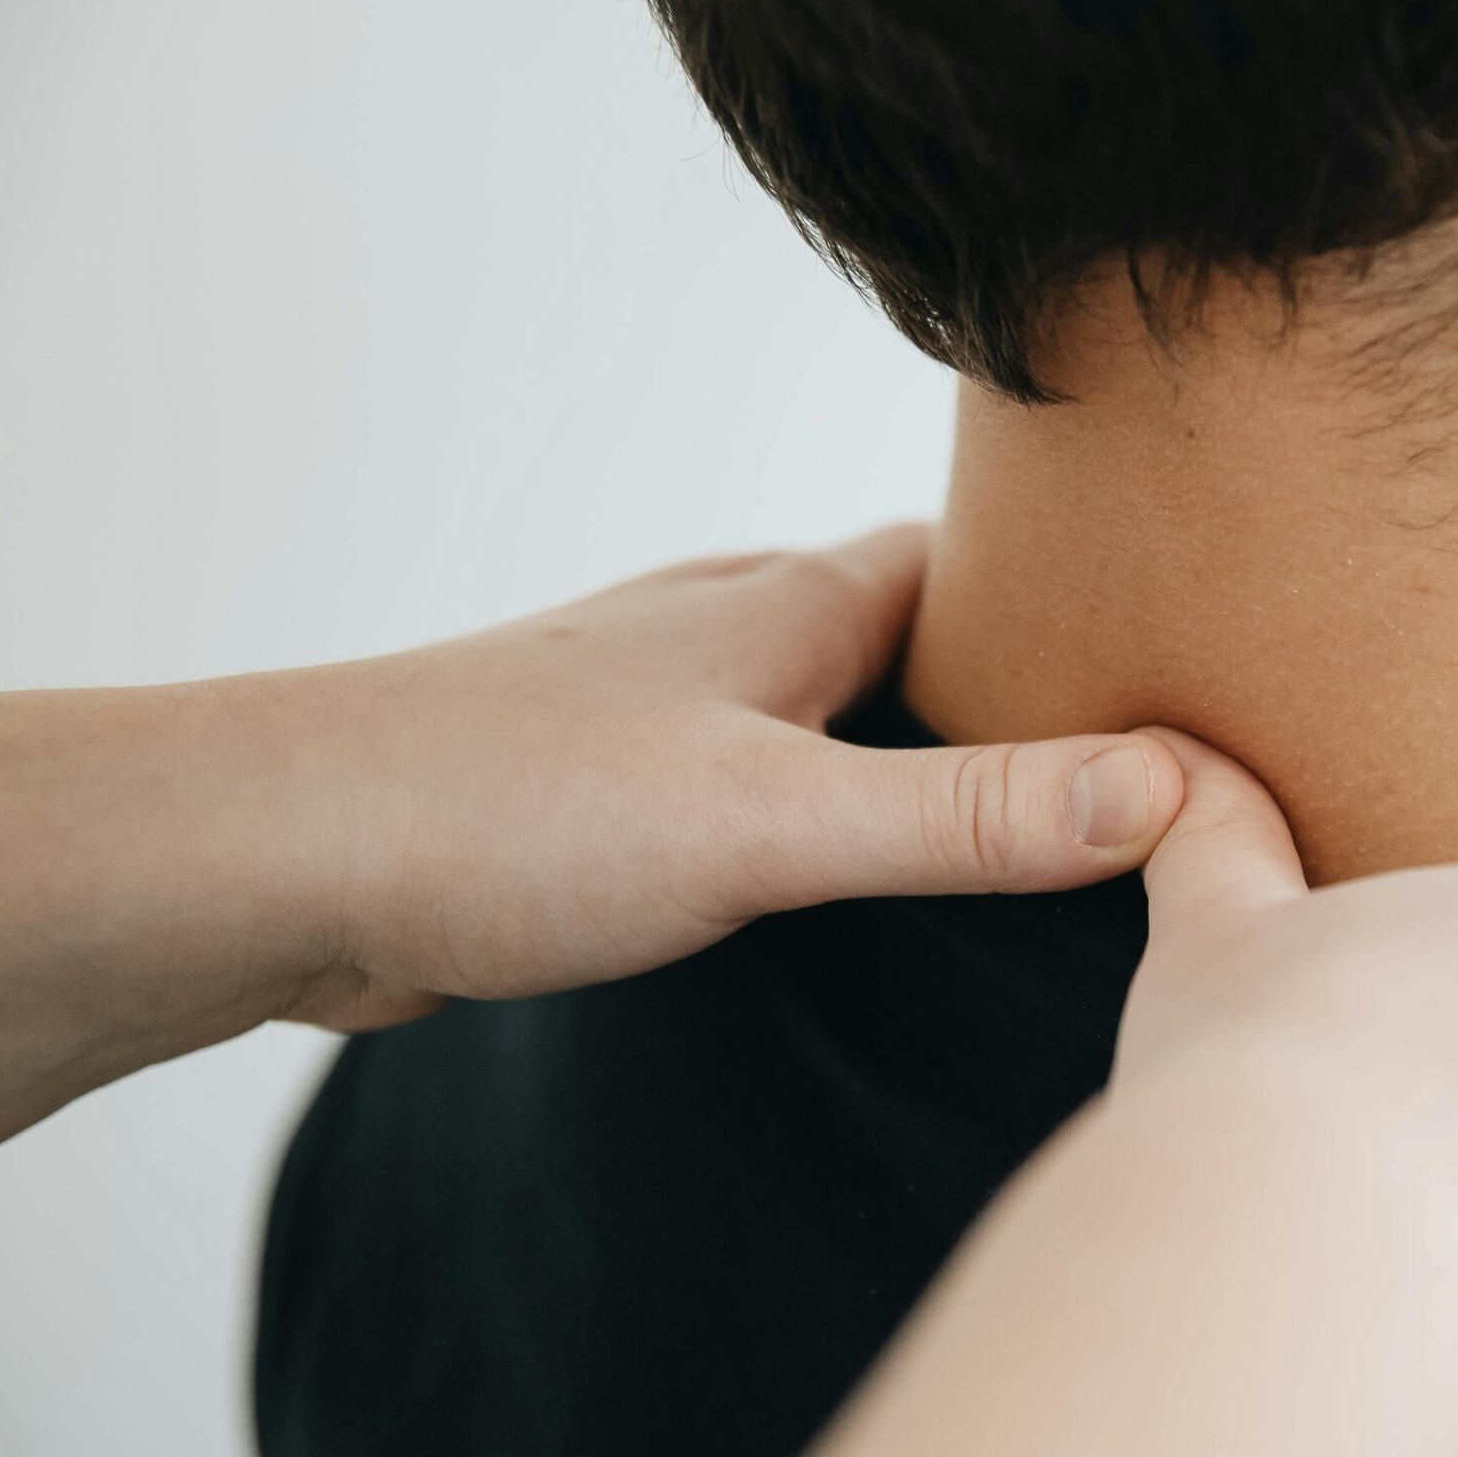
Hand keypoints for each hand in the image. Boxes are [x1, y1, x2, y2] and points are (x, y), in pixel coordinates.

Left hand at [274, 525, 1181, 1027]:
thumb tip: (1172, 785)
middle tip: (1123, 769)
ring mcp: (660, 706)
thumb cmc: (508, 812)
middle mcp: (732, 632)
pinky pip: (751, 782)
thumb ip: (971, 813)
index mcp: (792, 604)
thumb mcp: (777, 823)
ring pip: (827, 711)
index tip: (1183, 660)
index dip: (1080, 604)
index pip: (981, 567)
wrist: (274, 859)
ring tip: (1006, 836)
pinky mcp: (603, 789)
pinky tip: (833, 889)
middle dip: (1007, 688)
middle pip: (912, 633)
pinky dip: (815, 817)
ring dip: (904, 757)